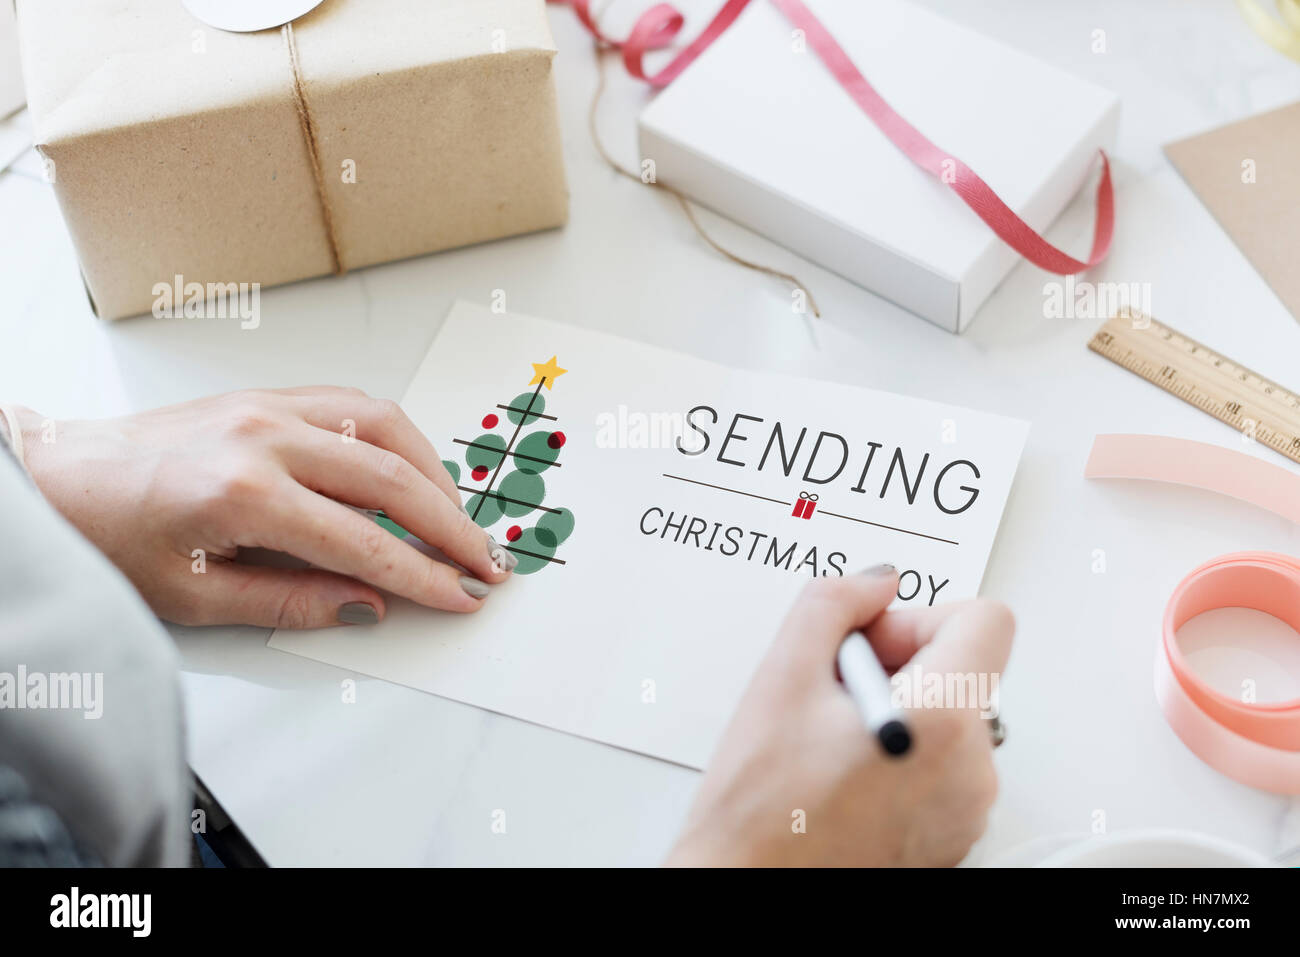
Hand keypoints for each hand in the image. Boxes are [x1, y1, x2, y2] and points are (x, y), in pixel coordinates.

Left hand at [15, 387, 516, 627]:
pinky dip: (398, 437)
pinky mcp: (268, 394)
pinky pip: (354, 405)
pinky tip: (412, 468)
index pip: (363, 541)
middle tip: (485, 561)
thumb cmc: (110, 535)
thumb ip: (289, 601)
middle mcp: (265, 438)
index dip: (422, 574)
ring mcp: (269, 406)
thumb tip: (366, 603)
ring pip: (384, 428)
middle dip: (450, 525)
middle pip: (391, 478)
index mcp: (244, 493)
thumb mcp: (193, 596)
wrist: (59, 475)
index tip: (461, 595)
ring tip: (458, 518)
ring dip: (434, 473)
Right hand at [667, 566, 1012, 866]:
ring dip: (898, 708)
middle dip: (899, 663)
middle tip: (831, 691)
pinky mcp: (951, 836)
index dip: (921, 615)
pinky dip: (903, 753)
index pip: (986, 620)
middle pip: (964, 669)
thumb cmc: (759, 811)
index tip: (873, 639)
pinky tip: (844, 771)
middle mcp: (970, 771)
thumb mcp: (780, 678)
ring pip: (951, 718)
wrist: (747, 891)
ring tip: (830, 739)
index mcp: (940, 723)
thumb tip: (874, 584)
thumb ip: (832, 603)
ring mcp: (966, 810)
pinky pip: (944, 766)